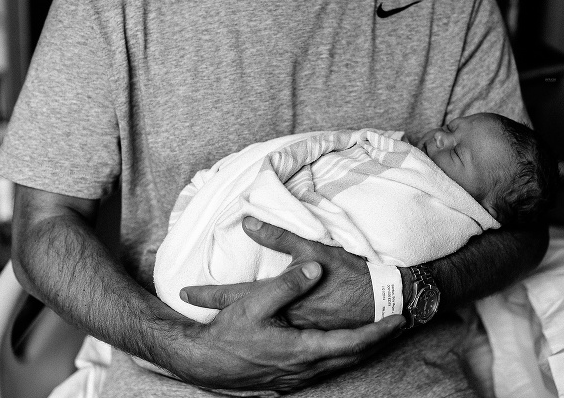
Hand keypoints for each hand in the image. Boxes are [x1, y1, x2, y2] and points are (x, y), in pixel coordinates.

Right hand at [173, 261, 404, 391]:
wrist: (203, 364)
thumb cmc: (227, 335)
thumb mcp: (255, 304)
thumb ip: (288, 285)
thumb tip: (315, 269)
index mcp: (302, 350)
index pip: (352, 342)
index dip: (378, 332)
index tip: (398, 320)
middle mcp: (304, 369)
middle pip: (352, 357)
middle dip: (376, 342)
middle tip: (396, 326)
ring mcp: (295, 378)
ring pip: (338, 365)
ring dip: (359, 349)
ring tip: (376, 335)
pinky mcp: (286, 381)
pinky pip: (323, 370)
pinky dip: (339, 358)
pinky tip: (338, 349)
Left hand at [181, 217, 373, 329]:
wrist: (381, 301)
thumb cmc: (346, 273)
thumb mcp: (312, 249)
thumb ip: (278, 237)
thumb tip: (248, 222)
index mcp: (279, 297)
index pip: (233, 295)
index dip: (207, 294)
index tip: (183, 292)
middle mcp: (281, 320)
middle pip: (239, 318)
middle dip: (213, 314)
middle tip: (188, 313)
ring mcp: (294, 334)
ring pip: (254, 333)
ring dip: (233, 329)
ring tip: (212, 327)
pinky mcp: (308, 341)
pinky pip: (275, 340)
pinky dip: (259, 339)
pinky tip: (251, 340)